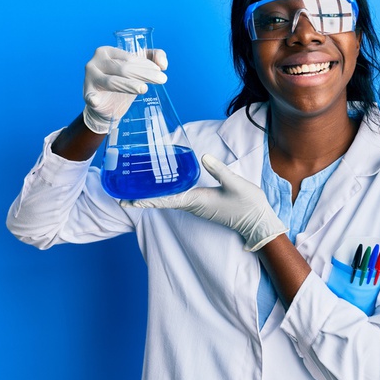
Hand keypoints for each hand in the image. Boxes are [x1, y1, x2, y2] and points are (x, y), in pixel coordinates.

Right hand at [82, 46, 167, 133]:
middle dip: (143, 73)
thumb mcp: (138, 67)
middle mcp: (96, 62)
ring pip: (111, 82)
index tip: (160, 71)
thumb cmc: (123, 80)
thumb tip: (163, 64)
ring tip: (144, 89)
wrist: (107, 103)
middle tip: (161, 79)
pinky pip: (90, 96)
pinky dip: (92, 98)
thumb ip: (153, 58)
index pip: (129, 57)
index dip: (145, 64)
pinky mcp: (88, 94)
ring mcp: (90, 78)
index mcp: (108, 52)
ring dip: (129, 85)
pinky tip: (95, 100)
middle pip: (122, 68)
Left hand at [120, 154, 287, 251]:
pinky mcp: (203, 203)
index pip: (164, 200)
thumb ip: (219, 171)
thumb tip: (203, 157)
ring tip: (136, 187)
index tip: (125, 201)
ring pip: (169, 199)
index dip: (144, 199)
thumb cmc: (248, 205)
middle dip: (142, 196)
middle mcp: (193, 204)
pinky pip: (179, 198)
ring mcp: (198, 205)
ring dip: (153, 194)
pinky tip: (164, 185)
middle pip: (162, 200)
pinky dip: (166, 193)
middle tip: (121, 192)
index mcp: (196, 200)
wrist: (259, 223)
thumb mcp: (235, 184)